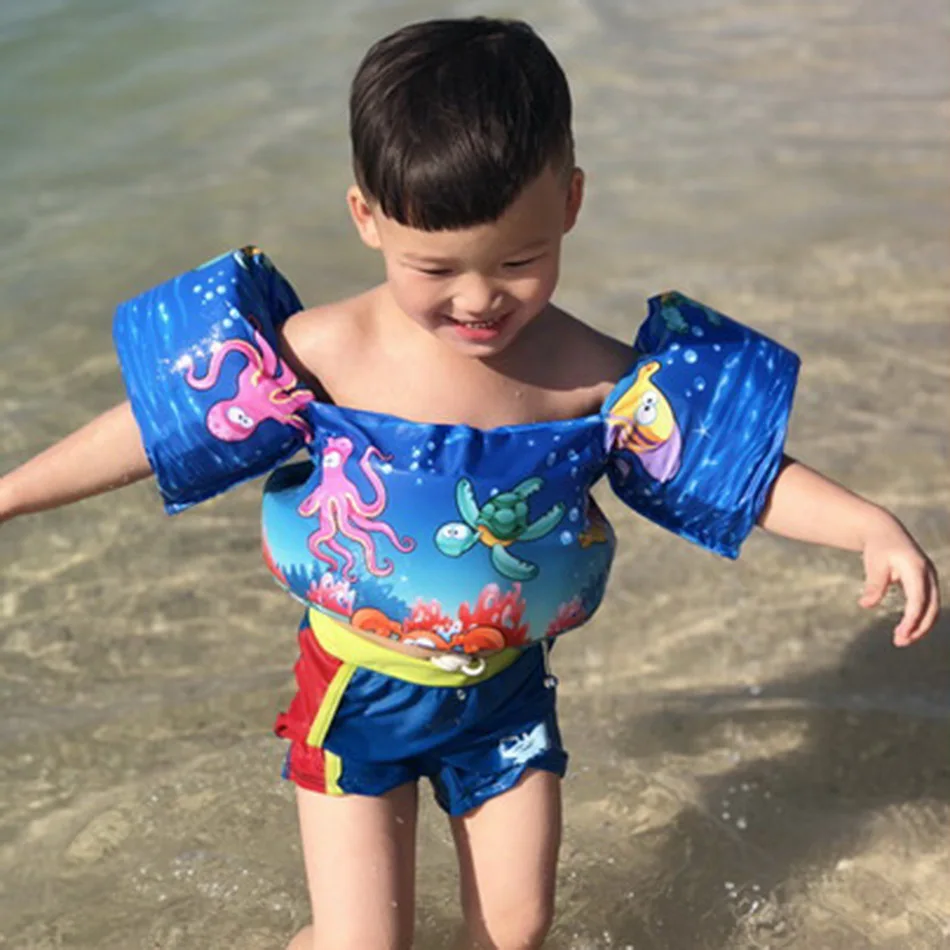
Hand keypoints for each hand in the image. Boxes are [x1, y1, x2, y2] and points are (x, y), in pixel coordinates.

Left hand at [859, 514, 940, 646]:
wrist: (885, 531)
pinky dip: (919, 619)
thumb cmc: (878, 548)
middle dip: (918, 627)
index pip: (919, 599)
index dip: (912, 619)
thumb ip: (873, 584)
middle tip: (899, 642)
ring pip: (932, 608)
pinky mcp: (927, 583)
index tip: (900, 634)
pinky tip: (905, 629)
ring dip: (920, 626)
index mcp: (916, 568)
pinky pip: (928, 605)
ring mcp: (930, 578)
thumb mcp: (873, 564)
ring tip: (901, 640)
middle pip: (931, 607)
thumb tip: (866, 605)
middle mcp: (929, 574)